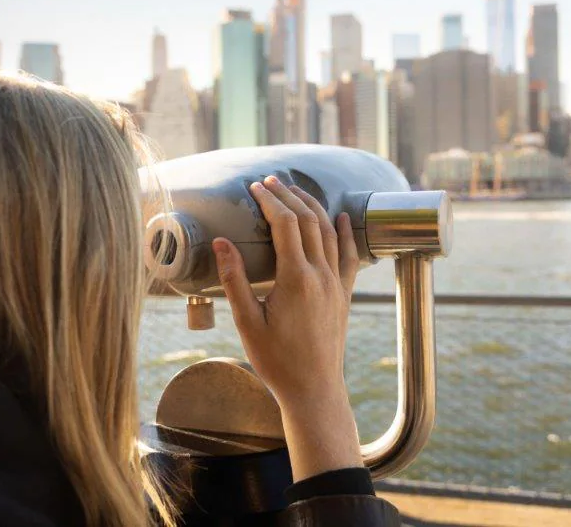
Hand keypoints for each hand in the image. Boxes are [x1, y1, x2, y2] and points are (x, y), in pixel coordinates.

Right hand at [212, 175, 361, 480]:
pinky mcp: (344, 294)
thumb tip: (221, 243)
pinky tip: (341, 218)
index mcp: (296, 278)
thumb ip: (235, 280)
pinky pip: (349, 254)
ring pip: (329, 232)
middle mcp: (321, 275)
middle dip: (289, 196)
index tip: (255, 187)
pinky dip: (344, 232)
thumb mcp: (247, 322)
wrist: (314, 390)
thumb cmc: (276, 361)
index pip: (285, 224)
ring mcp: (337, 284)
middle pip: (308, 220)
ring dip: (312, 207)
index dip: (270, 201)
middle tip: (270, 181)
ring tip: (295, 190)